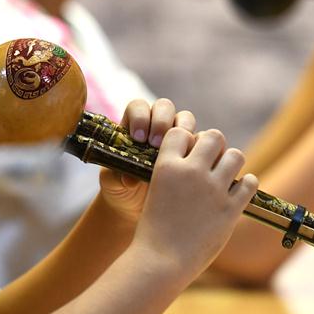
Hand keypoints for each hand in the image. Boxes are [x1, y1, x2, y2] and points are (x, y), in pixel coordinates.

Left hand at [99, 98, 195, 222]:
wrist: (137, 207)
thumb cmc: (120, 188)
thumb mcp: (112, 183)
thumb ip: (116, 177)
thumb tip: (129, 179)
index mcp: (133, 125)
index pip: (138, 107)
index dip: (140, 117)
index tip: (138, 137)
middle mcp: (156, 126)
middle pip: (164, 107)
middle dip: (162, 121)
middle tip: (155, 144)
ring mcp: (176, 137)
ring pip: (186, 118)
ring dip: (183, 129)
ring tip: (177, 152)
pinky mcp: (192, 151)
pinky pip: (202, 140)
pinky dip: (199, 146)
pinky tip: (193, 162)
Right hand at [132, 127, 257, 281]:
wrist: (161, 261)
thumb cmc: (154, 228)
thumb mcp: (155, 190)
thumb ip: (173, 171)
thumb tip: (194, 156)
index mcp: (166, 166)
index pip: (181, 131)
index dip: (187, 139)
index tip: (188, 152)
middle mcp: (190, 172)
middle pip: (213, 136)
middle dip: (214, 146)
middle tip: (212, 161)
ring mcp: (212, 190)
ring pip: (236, 155)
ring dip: (232, 162)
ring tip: (226, 175)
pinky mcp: (230, 209)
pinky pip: (250, 183)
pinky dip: (246, 184)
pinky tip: (237, 192)